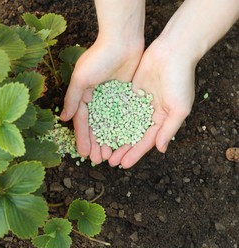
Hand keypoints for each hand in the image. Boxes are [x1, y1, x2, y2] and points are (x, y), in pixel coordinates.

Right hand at [60, 39, 143, 163]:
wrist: (123, 41)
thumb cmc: (98, 58)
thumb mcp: (81, 78)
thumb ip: (72, 99)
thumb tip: (63, 119)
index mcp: (82, 95)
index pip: (82, 122)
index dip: (83, 138)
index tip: (85, 154)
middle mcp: (95, 99)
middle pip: (95, 126)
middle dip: (96, 144)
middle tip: (99, 161)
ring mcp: (111, 99)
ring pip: (110, 124)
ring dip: (109, 140)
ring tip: (111, 156)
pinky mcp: (125, 96)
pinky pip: (124, 116)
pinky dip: (123, 129)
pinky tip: (124, 142)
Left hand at [108, 38, 195, 167]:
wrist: (172, 52)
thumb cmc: (180, 81)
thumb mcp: (179, 108)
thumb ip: (168, 129)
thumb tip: (160, 150)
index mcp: (162, 120)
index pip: (145, 142)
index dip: (134, 154)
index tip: (122, 164)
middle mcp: (149, 114)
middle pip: (132, 135)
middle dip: (121, 148)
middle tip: (107, 160)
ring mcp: (138, 103)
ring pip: (123, 123)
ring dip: (113, 135)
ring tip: (101, 147)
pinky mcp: (130, 91)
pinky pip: (118, 107)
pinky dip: (110, 116)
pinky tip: (98, 125)